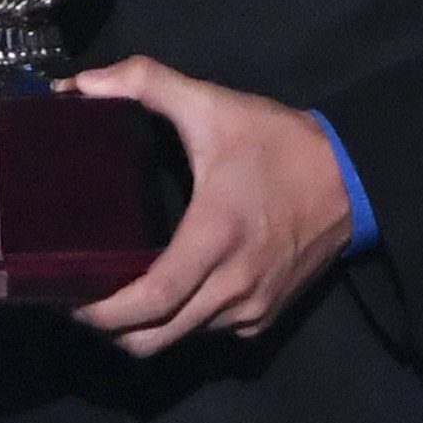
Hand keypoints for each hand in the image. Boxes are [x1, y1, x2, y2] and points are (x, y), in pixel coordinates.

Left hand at [66, 55, 352, 357]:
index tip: (71, 301)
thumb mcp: (213, 103)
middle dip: (112, 330)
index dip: (106, 312)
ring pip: (180, 339)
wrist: (350, 178)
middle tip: (82, 300)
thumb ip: (145, 82)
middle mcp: (233, 283)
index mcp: (216, 234)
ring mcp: (251, 307)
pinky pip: (210, 335)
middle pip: (156, 338)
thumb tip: (80, 84)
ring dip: (145, 329)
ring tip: (118, 296)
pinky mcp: (264, 317)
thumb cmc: (277, 143)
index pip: (154, 299)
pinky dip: (181, 325)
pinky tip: (167, 294)